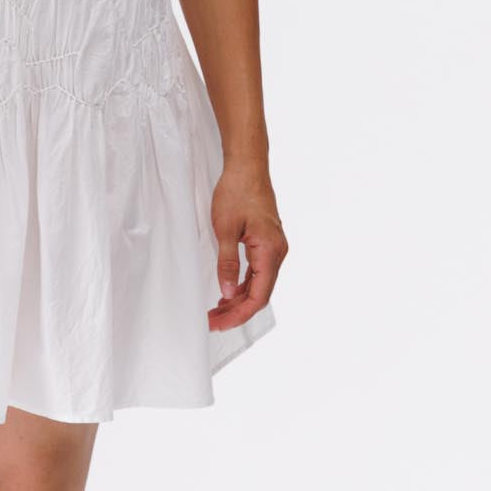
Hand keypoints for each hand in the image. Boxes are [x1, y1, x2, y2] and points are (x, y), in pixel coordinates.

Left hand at [208, 159, 287, 331]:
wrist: (247, 167)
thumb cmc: (236, 192)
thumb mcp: (225, 228)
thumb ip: (227, 262)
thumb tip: (226, 293)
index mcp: (270, 252)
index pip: (258, 296)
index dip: (239, 314)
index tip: (219, 323)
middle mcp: (278, 253)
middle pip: (260, 294)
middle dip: (236, 311)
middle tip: (212, 321)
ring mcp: (274, 248)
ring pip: (259, 284)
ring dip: (239, 299)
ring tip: (216, 310)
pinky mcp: (267, 242)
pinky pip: (258, 271)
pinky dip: (243, 284)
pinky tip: (227, 290)